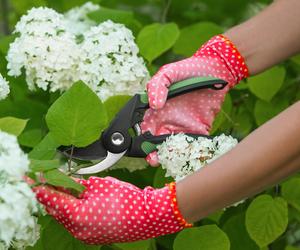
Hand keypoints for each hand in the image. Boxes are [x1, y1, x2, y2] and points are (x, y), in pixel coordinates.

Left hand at [34, 176, 190, 244]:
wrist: (148, 216)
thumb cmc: (126, 199)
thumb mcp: (100, 185)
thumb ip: (80, 185)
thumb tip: (69, 183)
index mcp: (77, 215)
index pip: (51, 199)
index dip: (39, 187)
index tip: (29, 179)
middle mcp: (78, 229)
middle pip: (56, 210)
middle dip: (51, 194)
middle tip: (47, 180)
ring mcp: (86, 235)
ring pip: (65, 217)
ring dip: (63, 203)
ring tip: (65, 188)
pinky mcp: (93, 236)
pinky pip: (76, 223)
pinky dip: (73, 211)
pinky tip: (79, 200)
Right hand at [141, 35, 248, 164]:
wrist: (216, 70)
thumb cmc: (188, 70)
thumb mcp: (167, 73)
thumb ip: (156, 87)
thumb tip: (153, 105)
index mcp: (156, 110)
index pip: (145, 128)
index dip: (142, 139)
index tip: (142, 146)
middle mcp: (167, 121)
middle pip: (156, 142)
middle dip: (153, 152)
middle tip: (154, 159)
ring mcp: (183, 126)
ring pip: (173, 146)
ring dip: (169, 155)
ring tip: (167, 159)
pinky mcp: (198, 130)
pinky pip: (192, 144)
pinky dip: (189, 151)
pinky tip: (185, 154)